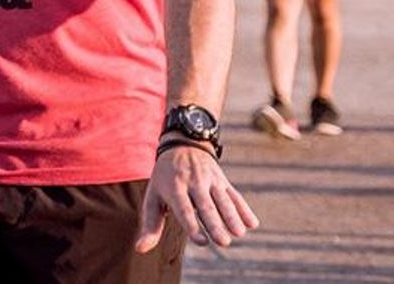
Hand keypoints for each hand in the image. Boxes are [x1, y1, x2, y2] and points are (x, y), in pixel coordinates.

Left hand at [136, 145, 257, 250]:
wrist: (182, 143)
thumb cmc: (165, 177)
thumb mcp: (154, 195)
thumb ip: (150, 223)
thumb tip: (140, 250)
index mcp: (174, 186)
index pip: (184, 208)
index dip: (192, 225)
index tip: (201, 241)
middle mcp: (193, 180)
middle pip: (206, 205)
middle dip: (215, 223)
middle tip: (223, 242)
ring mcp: (209, 178)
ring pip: (222, 199)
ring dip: (232, 216)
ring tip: (239, 233)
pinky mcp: (222, 179)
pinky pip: (234, 194)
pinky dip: (243, 208)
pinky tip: (252, 223)